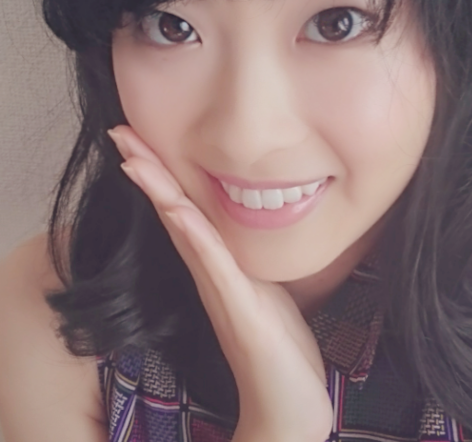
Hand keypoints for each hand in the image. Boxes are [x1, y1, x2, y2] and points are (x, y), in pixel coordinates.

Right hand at [107, 125, 333, 441]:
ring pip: (185, 230)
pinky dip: (193, 233)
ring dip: (160, 192)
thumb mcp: (266, 287)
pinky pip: (212, 262)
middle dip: (148, 171)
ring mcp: (221, 290)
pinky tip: (177, 208)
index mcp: (217, 265)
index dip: (162, 174)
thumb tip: (256, 228)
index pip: (184, 209)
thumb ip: (250, 260)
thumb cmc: (278, 344)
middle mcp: (211, 273)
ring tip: (134, 158)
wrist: (287, 401)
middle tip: (120, 134)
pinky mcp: (238, 308)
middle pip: (174, 211)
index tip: (140, 140)